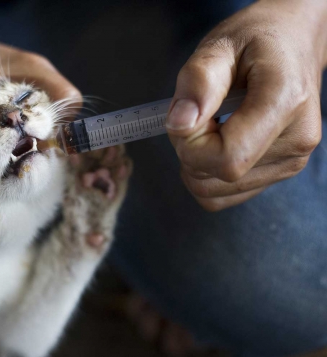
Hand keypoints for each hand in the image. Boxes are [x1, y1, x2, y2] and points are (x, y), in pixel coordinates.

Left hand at [166, 0, 325, 210]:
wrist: (293, 44)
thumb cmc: (256, 40)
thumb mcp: (220, 45)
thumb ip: (198, 82)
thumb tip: (180, 125)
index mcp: (285, 103)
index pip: (226, 158)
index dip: (190, 144)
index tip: (188, 114)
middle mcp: (296, 141)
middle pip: (216, 178)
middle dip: (189, 149)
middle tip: (199, 112)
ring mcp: (291, 162)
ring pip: (213, 192)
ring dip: (196, 162)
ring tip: (212, 123)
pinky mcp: (280, 172)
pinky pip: (223, 196)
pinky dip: (207, 173)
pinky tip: (219, 140)